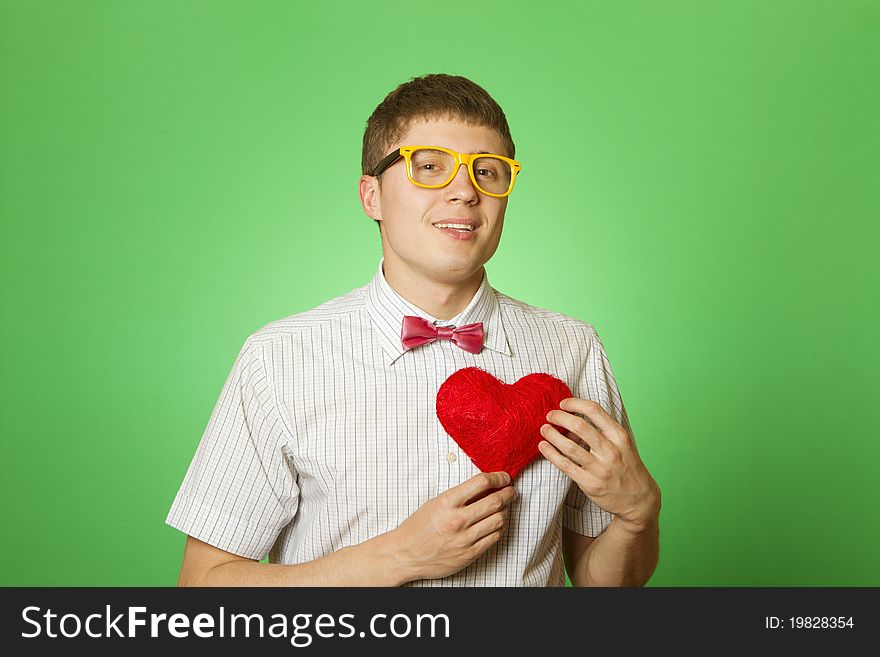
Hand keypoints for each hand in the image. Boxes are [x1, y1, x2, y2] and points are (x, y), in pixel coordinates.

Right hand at [391, 471, 516, 580]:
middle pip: (495, 501)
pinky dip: (498, 528)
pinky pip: (494, 537)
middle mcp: (457, 520)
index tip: (504, 477)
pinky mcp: (469, 554)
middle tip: (511, 491)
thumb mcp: (435, 503)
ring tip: (502, 508)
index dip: (498, 477)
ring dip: (504, 511)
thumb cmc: (418, 527)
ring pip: (499, 520)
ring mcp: (465, 538)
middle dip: (508, 493)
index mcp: (447, 502)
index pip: (481, 482)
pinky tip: (494, 523)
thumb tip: (485, 486)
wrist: (405, 554)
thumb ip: (459, 495)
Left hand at [539, 398, 659, 530]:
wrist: (639, 499)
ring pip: (569, 446)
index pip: (594, 410)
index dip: (574, 404)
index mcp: (619, 436)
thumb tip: (571, 423)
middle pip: (579, 426)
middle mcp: (610, 451)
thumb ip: (601, 431)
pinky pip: (565, 465)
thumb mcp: (622, 444)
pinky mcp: (589, 483)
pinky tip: (543, 446)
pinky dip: (551, 454)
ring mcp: (600, 468)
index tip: (563, 404)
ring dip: (552, 435)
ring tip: (544, 429)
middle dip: (559, 417)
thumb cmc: (627, 466)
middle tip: (550, 415)